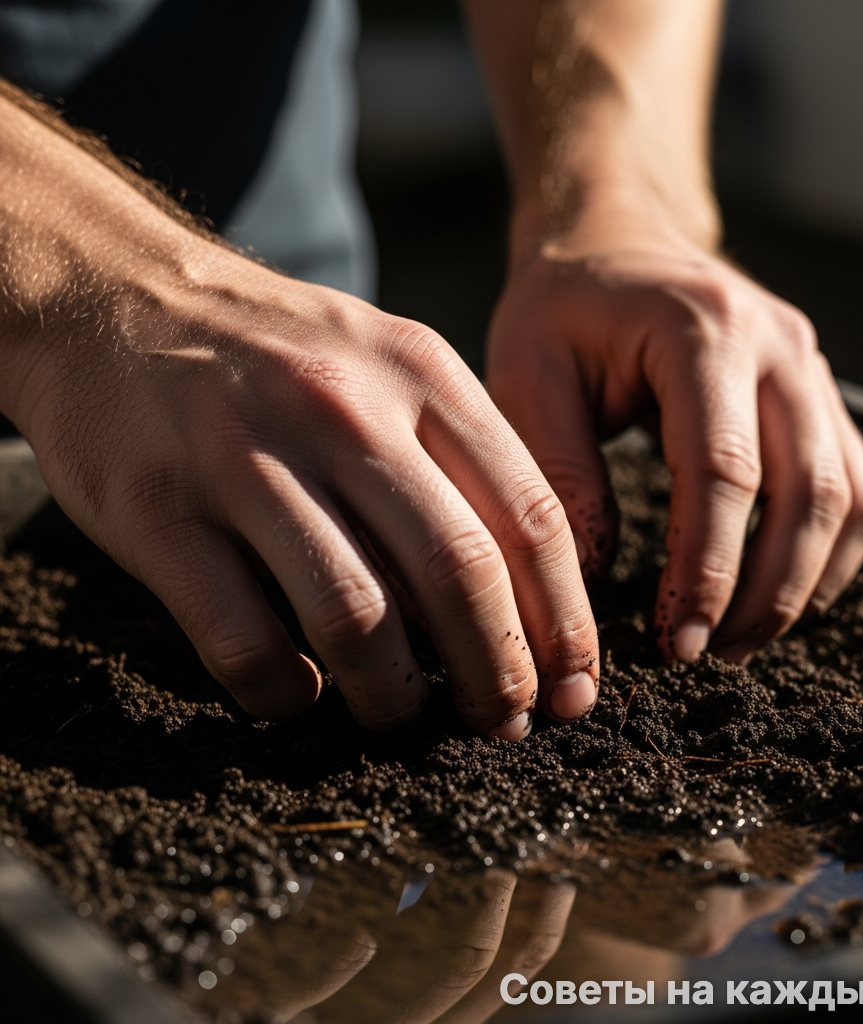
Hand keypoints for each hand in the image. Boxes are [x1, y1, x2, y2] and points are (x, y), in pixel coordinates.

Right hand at [0, 88, 598, 734]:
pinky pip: (243, 639)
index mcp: (420, 374)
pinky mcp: (156, 509)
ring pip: (356, 616)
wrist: (110, 293)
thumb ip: (455, 460)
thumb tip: (519, 600)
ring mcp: (243, 455)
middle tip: (502, 725)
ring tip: (398, 716)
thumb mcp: (384, 367)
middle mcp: (340, 408)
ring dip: (393, 696)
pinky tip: (297, 696)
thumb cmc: (274, 354)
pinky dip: (283, 693)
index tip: (571, 689)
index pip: (531, 515)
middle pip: (460, 571)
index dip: (565, 621)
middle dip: (497, 673)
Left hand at [487, 226, 862, 664]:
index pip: (724, 471)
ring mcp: (810, 366)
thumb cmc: (560, 309)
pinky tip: (781, 593)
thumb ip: (559, 471)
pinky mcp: (817, 394)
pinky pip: (856, 483)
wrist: (614, 241)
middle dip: (764, 591)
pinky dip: (832, 551)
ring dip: (805, 582)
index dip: (706, 567)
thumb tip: (593, 582)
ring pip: (847, 495)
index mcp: (702, 330)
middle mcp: (777, 345)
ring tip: (741, 639)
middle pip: (808, 492)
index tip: (678, 638)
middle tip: (710, 652)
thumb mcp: (528, 375)